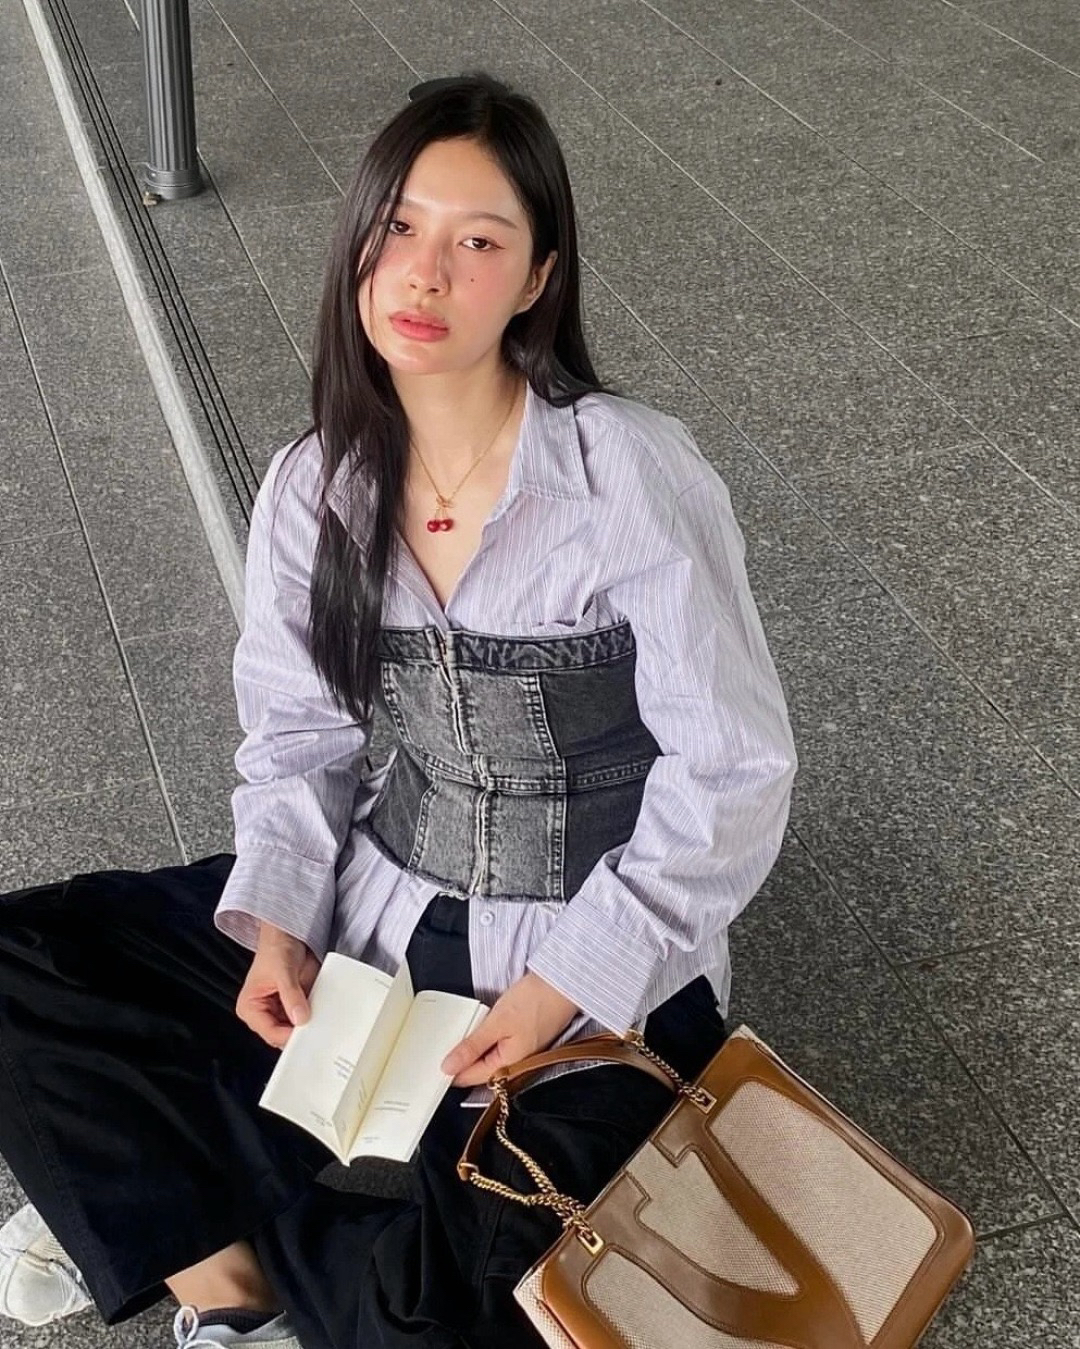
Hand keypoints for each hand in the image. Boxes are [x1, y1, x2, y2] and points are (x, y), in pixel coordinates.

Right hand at [235, 922, 320, 1048]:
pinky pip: (306, 1019)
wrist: (289, 935)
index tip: (305, 1033)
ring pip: (295, 1029)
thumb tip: (300, 1017)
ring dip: (309, 1026)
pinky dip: (315, 1018)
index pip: (269, 1031)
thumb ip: (291, 995)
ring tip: (321, 1022)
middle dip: (299, 1033)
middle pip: (282, 1035)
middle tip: (316, 1031)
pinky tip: (323, 1015)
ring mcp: (281, 1011)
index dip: (287, 1036)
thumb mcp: (283, 971)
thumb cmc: (276, 948)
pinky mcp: (295, 1006)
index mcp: (250, 1007)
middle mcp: (264, 1013)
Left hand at [441, 972, 579, 1087]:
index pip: (471, 1078)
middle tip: (440, 1047)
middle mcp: (516, 1064)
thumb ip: (472, 1046)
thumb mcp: (497, 1022)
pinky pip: (498, 1047)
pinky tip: (479, 1028)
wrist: (563, 983)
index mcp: (509, 1066)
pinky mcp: (524, 1039)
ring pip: (489, 1058)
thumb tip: (449, 1067)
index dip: (451, 1072)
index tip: (432, 1063)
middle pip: (480, 1070)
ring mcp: (522, 1051)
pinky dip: (486, 1039)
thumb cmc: (535, 1000)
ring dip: (473, 1049)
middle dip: (460, 1061)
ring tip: (457, 1035)